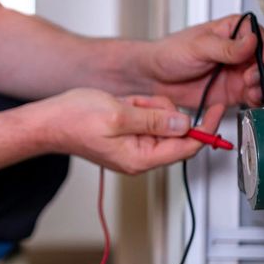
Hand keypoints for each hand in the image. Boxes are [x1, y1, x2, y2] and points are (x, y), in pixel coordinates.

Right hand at [37, 89, 224, 174]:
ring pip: (160, 120)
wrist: (47, 121)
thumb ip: (155, 120)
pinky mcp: (126, 136)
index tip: (216, 109)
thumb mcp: (120, 114)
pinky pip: (145, 117)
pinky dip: (136, 106)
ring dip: (146, 106)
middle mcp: (139, 157)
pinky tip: (119, 105)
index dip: (205, 128)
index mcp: (141, 158)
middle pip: (174, 130)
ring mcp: (132, 147)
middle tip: (136, 104)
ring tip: (123, 104)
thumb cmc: (74, 121)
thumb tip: (184, 123)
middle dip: (161, 110)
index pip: (187, 147)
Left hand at [145, 14, 263, 110]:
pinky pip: (251, 96)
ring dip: (262, 85)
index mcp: (232, 31)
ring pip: (262, 79)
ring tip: (250, 89)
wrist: (153, 78)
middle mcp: (239, 51)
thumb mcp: (198, 46)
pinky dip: (255, 99)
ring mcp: (237, 72)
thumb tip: (252, 41)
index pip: (259, 35)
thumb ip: (226, 47)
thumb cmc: (170, 53)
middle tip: (251, 77)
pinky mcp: (233, 92)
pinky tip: (251, 99)